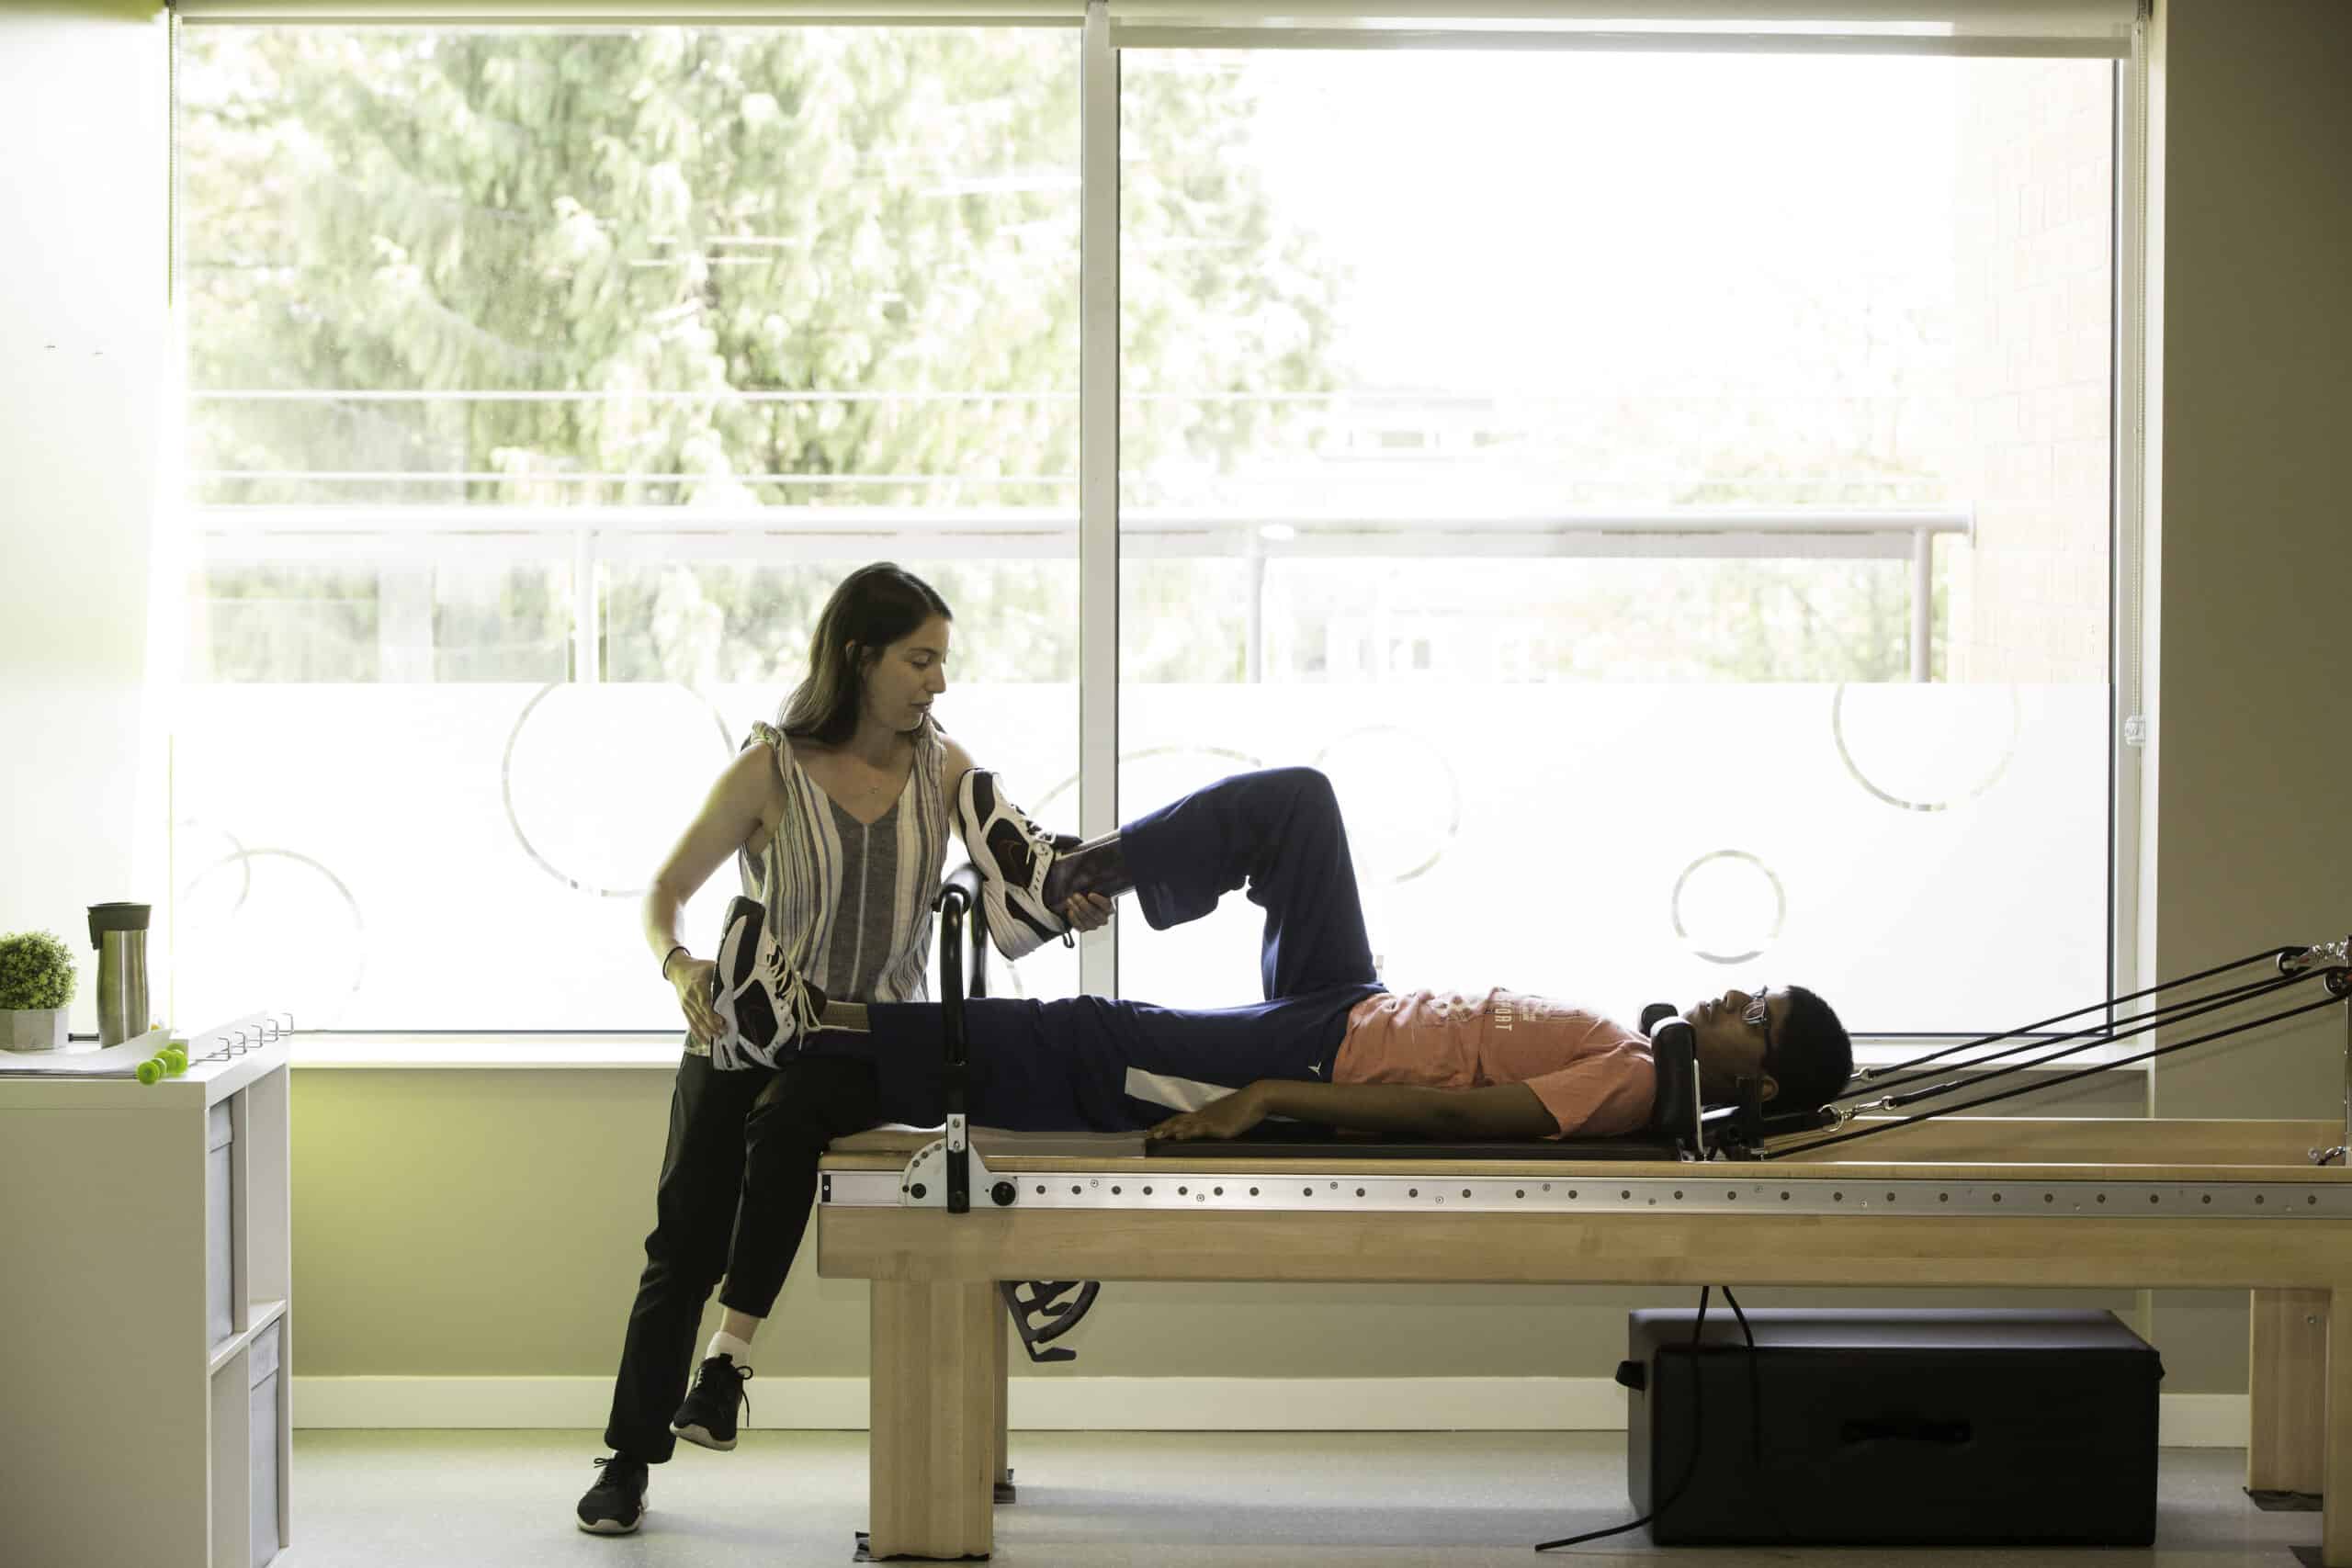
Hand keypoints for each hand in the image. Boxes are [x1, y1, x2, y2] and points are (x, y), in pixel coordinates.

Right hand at [670, 956, 721, 1041]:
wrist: (678, 969)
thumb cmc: (698, 967)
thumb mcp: (710, 966)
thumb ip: (722, 973)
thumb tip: (739, 976)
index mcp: (698, 985)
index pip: (704, 1002)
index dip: (712, 1014)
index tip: (721, 1021)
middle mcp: (690, 996)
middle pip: (701, 1014)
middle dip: (712, 1025)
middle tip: (724, 1032)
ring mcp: (686, 1004)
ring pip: (696, 1021)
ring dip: (706, 1031)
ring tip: (717, 1038)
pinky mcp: (684, 1009)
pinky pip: (690, 1023)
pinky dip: (698, 1033)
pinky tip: (705, 1040)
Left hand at [1061, 891, 1114, 933]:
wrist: (1082, 904)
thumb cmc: (1089, 896)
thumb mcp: (1094, 890)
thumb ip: (1095, 887)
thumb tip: (1089, 879)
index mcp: (1109, 908)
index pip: (1107, 905)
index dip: (1098, 900)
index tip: (1090, 894)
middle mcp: (1103, 918)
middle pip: (1094, 913)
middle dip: (1083, 903)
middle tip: (1075, 895)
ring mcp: (1094, 925)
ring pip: (1086, 919)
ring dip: (1076, 909)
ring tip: (1070, 901)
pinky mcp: (1085, 929)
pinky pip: (1079, 926)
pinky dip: (1074, 918)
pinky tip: (1070, 911)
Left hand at [1146, 1085, 1268, 1143]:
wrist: (1255, 1098)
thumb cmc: (1244, 1107)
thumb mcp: (1226, 1115)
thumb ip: (1216, 1122)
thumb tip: (1209, 1128)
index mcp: (1204, 1113)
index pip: (1180, 1119)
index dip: (1166, 1124)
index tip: (1153, 1130)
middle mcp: (1203, 1116)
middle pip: (1177, 1121)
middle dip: (1162, 1128)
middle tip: (1147, 1135)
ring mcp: (1210, 1120)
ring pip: (1184, 1125)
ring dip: (1169, 1130)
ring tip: (1156, 1135)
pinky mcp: (1218, 1126)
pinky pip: (1199, 1129)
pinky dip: (1187, 1133)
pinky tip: (1178, 1136)